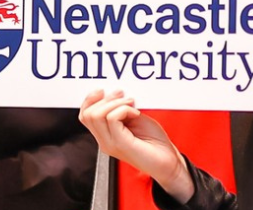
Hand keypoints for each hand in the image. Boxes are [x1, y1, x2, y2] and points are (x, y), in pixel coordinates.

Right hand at [79, 90, 193, 202]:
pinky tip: (136, 113)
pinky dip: (124, 109)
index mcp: (105, 135)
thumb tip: (116, 95)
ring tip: (131, 104)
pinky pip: (112, 118)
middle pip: (87, 114)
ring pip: (96, 115)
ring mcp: (111, 144)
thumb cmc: (155, 142)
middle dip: (106, 98)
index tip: (104, 90)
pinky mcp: (121, 144)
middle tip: (123, 96)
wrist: (168, 162)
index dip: (90, 99)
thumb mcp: (135, 119)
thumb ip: (122, 109)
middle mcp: (104, 141)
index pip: (84, 115)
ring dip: (115, 102)